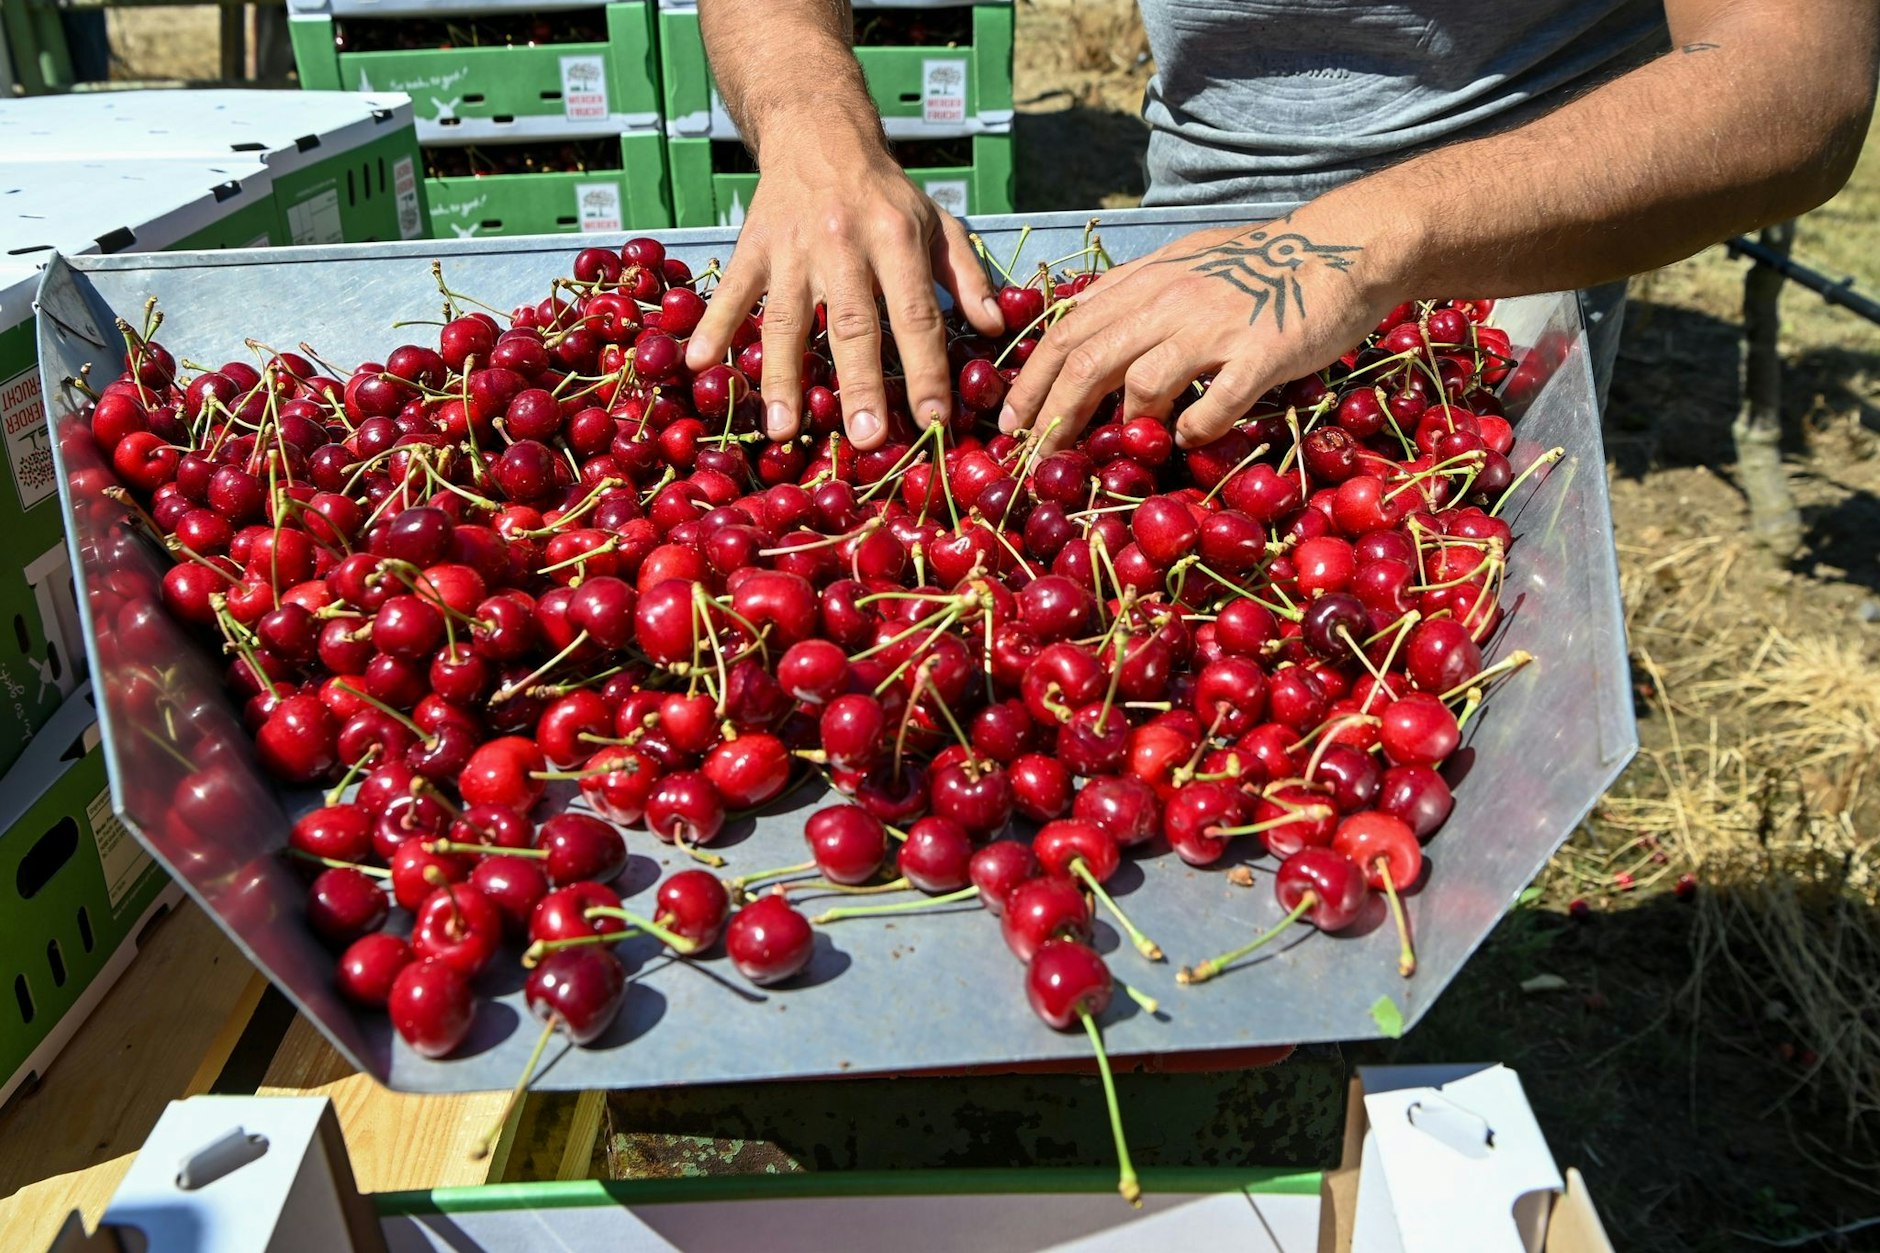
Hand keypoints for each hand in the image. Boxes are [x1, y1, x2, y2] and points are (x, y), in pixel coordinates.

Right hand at [684, 144, 1003, 450]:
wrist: (818, 132)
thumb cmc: (885, 193)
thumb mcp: (937, 223)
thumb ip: (967, 276)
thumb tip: (995, 328)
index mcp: (897, 240)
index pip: (916, 315)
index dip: (926, 370)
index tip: (932, 421)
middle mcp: (844, 245)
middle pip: (852, 325)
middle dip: (860, 386)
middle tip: (864, 440)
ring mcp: (792, 249)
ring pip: (787, 319)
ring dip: (783, 376)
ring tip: (783, 429)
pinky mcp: (752, 247)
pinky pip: (731, 292)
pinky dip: (714, 325)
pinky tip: (701, 364)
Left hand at [999, 215, 1389, 452]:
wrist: (1342, 246)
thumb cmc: (1263, 263)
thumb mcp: (1186, 265)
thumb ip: (1139, 298)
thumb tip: (1090, 336)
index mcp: (1148, 281)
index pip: (1069, 329)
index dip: (1032, 377)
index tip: (1011, 419)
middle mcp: (1170, 300)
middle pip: (1087, 360)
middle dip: (1052, 413)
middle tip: (1032, 455)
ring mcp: (1215, 326)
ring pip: (1142, 383)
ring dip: (1125, 425)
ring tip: (1119, 453)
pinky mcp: (1261, 352)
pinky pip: (1216, 403)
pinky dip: (1196, 429)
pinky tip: (1191, 440)